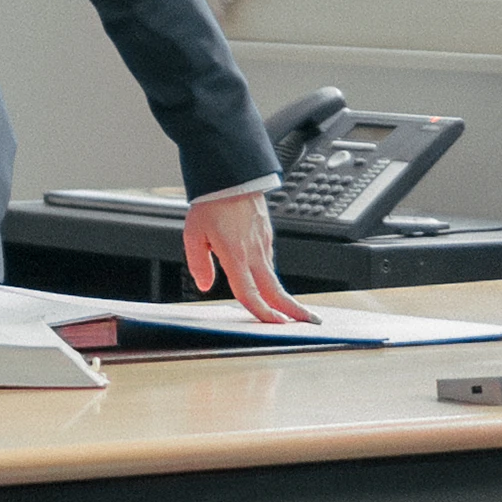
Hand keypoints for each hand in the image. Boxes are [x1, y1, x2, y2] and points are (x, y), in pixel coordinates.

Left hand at [184, 190, 316, 323]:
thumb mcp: (193, 235)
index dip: (262, 312)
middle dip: (293, 310)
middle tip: (308, 324)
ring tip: (287, 310)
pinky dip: (269, 274)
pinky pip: (268, 259)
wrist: (230, 176)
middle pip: (275, 289)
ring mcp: (263, 242)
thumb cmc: (210, 203)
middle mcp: (254, 252)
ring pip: (272, 275)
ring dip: (280, 294)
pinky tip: (265, 279)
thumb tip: (203, 285)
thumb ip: (199, 263)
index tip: (274, 325)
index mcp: (236, 255)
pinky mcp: (267, 234)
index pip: (250, 293)